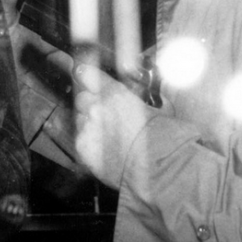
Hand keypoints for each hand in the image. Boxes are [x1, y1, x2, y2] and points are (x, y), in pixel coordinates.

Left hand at [74, 63, 150, 188]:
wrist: (156, 168)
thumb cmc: (162, 140)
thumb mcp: (158, 109)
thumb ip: (144, 99)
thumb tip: (147, 96)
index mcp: (115, 94)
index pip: (86, 73)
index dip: (83, 74)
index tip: (81, 73)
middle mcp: (97, 107)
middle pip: (81, 98)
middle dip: (89, 104)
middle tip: (103, 115)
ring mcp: (87, 128)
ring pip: (79, 119)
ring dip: (88, 124)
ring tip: (107, 136)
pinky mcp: (82, 147)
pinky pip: (79, 139)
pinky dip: (88, 143)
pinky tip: (103, 150)